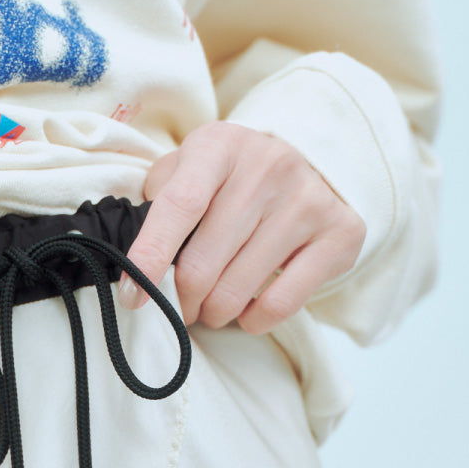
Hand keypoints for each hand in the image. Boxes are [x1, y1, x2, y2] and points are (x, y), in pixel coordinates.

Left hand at [121, 121, 366, 333]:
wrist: (312, 165)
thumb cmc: (230, 179)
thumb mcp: (188, 170)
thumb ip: (155, 202)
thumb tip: (128, 261)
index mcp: (220, 146)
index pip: (178, 207)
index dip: (149, 258)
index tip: (132, 297)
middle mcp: (269, 165)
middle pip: (202, 264)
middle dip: (181, 299)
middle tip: (180, 304)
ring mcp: (308, 199)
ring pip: (236, 291)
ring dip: (213, 312)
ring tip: (211, 305)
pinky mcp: (340, 233)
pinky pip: (281, 304)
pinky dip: (254, 321)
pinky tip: (248, 311)